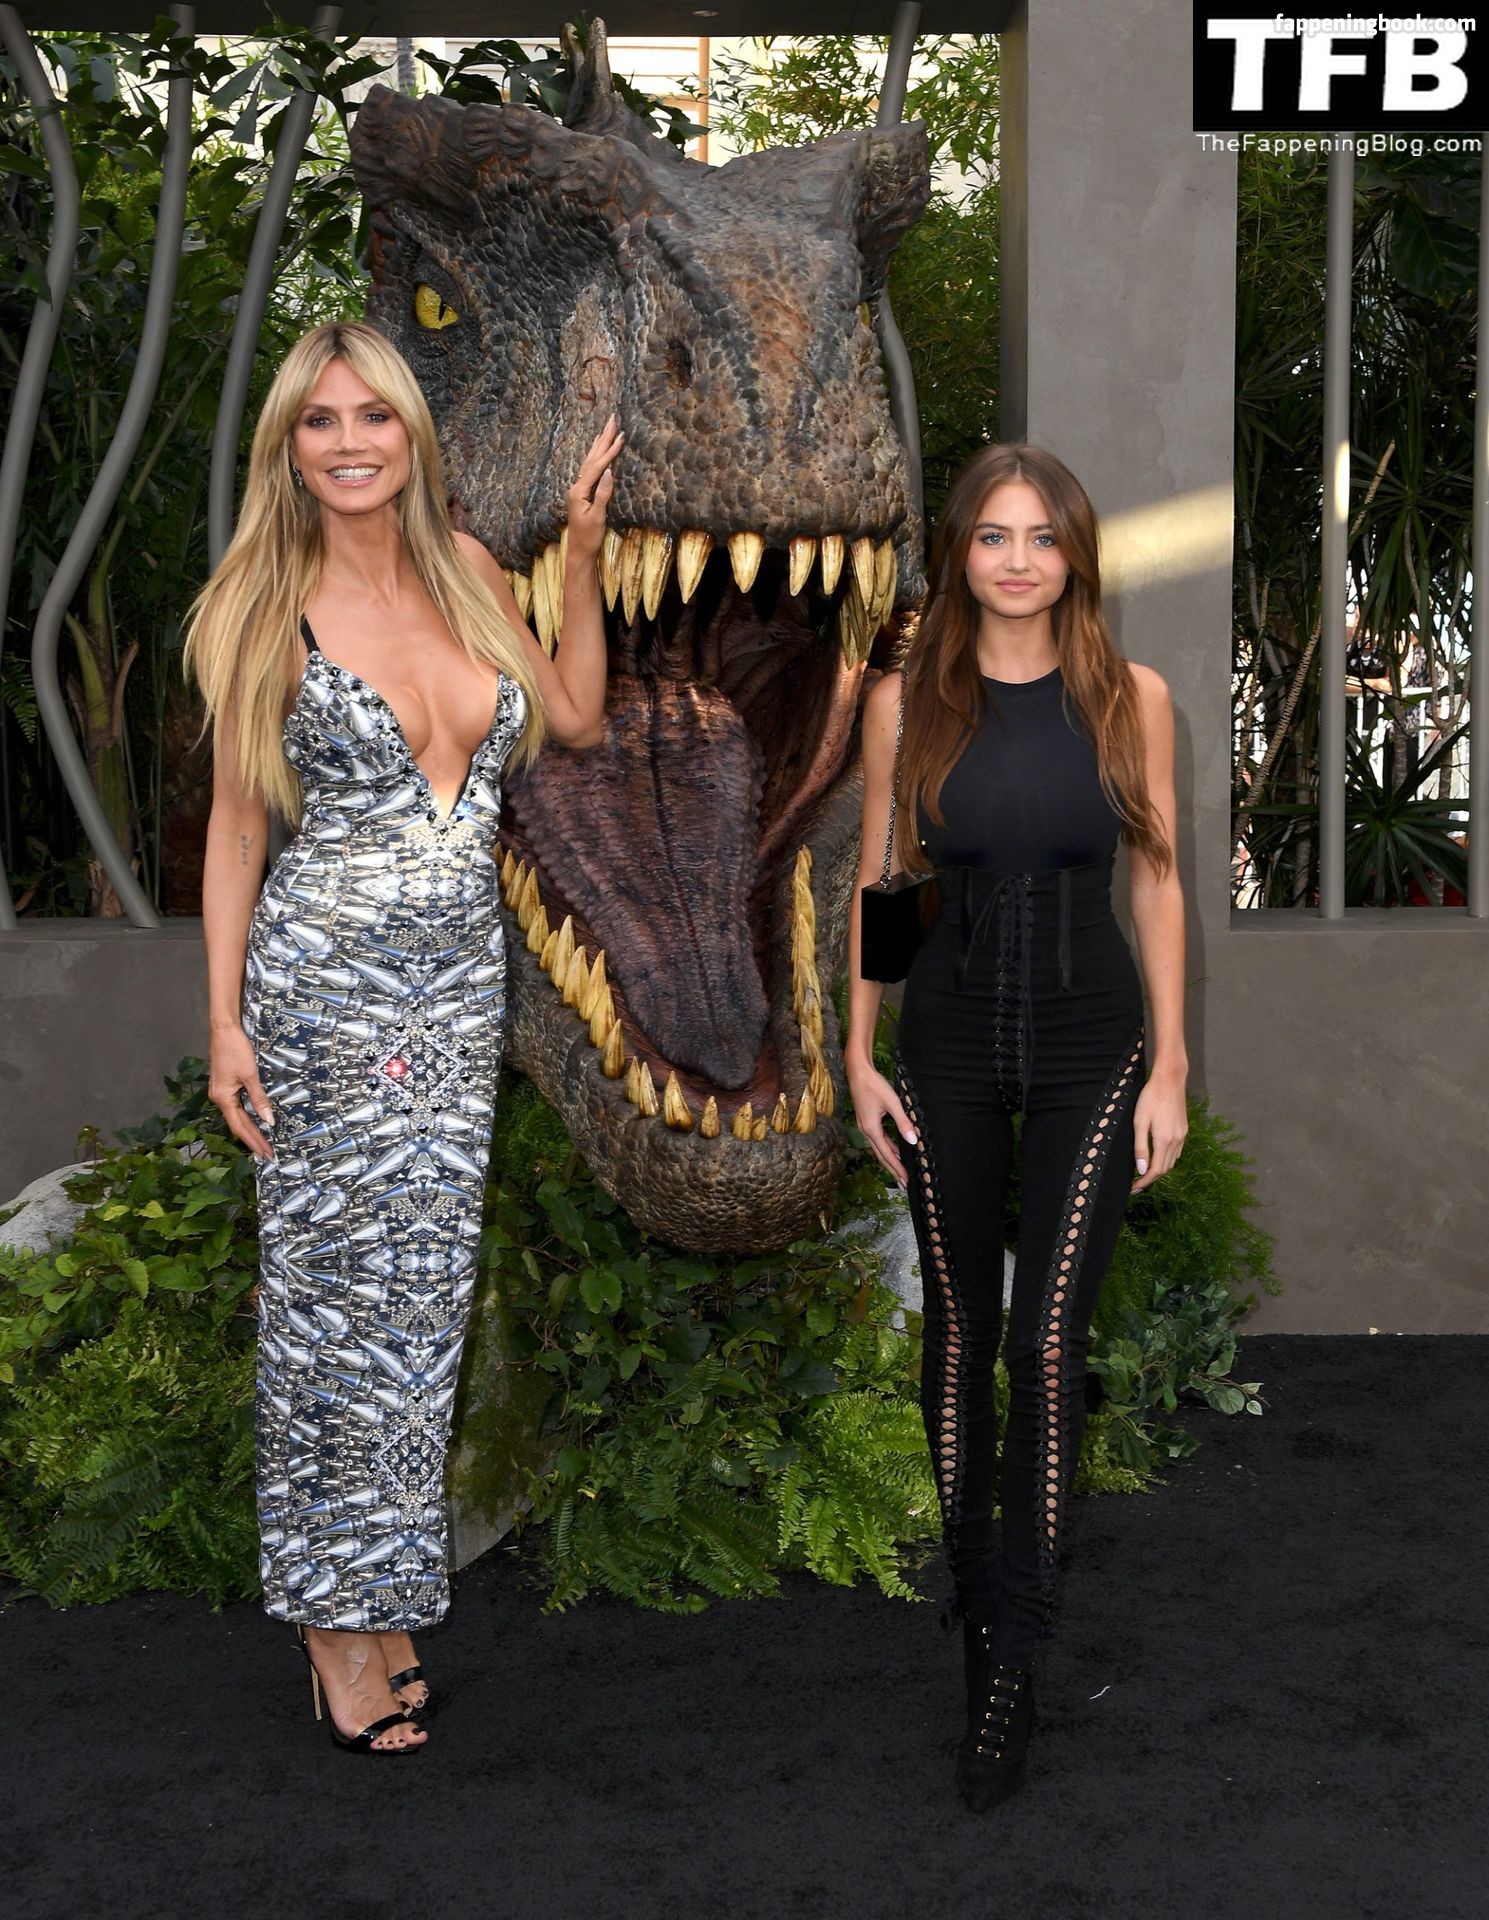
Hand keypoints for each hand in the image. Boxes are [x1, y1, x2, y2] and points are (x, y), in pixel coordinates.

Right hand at [209, 1024, 275, 1160]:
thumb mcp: (250, 1074)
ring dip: (250, 1130)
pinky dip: (247, 1117)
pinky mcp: (225, 1085)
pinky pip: (236, 1107)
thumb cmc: (235, 1049)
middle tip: (268, 1154)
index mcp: (223, 1098)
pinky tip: (255, 1122)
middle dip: (253, 1140)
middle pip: (238, 1125)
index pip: (241, 1127)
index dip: (254, 1141)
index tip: (267, 1153)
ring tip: (263, 1144)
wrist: (224, 1029)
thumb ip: (259, 1098)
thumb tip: (268, 1120)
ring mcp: (221, 1092)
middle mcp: (219, 1098)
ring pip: (237, 1117)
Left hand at [565, 415, 623, 563]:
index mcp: (579, 491)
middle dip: (603, 439)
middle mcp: (576, 487)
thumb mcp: (597, 517)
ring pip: (590, 461)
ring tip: (606, 430)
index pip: (596, 467)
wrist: (579, 550)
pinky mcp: (582, 493)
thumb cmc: (589, 537)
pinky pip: (590, 468)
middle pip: (591, 458)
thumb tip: (608, 472)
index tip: (620, 437)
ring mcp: (578, 489)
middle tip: (612, 421)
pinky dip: (596, 456)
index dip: (609, 452)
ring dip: (599, 444)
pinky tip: (598, 450)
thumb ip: (602, 494)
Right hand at [845, 1057, 917, 1186]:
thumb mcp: (892, 1103)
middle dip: (893, 1170)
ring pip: (879, 1149)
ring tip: (900, 1172)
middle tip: (903, 1184)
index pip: (887, 1154)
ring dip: (890, 1160)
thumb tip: (913, 1141)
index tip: (906, 1180)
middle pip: (881, 1156)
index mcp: (871, 1129)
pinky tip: (894, 1151)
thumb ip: (903, 1122)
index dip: (897, 1168)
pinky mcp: (867, 1121)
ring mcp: (865, 1127)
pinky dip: (887, 1148)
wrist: (857, 1071)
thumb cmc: (874, 1085)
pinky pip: (878, 1140)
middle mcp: (866, 1131)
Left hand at [1131, 1073, 1186, 1192]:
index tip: (1133, 1188)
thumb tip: (1141, 1170)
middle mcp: (1177, 1141)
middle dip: (1150, 1178)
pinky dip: (1167, 1160)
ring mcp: (1182, 1135)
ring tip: (1144, 1174)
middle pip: (1164, 1169)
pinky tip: (1158, 1158)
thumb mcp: (1139, 1122)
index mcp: (1164, 1140)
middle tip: (1136, 1184)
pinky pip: (1176, 1152)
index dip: (1144, 1182)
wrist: (1170, 1080)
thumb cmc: (1150, 1098)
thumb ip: (1141, 1147)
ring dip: (1159, 1170)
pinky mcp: (1184, 1130)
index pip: (1155, 1170)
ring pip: (1172, 1161)